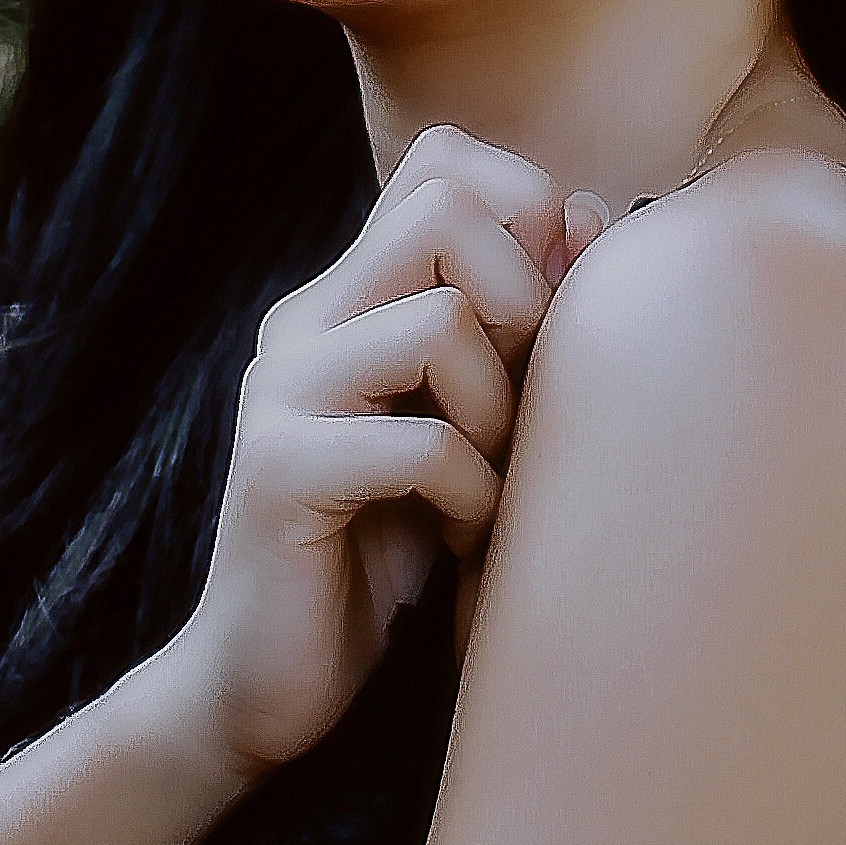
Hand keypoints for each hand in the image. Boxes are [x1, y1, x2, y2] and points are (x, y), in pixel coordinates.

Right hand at [168, 128, 610, 783]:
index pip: (442, 161)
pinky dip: (470, 494)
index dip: (523, 214)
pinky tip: (457, 536)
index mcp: (349, 294)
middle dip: (524, 304)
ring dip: (498, 410)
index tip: (541, 324)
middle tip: (517, 408)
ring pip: (438, 320)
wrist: (259, 683)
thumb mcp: (467, 422)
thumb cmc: (384, 550)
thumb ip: (509, 326)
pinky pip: (419, 443)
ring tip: (485, 479)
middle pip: (446, 211)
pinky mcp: (278, 472)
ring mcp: (282, 390)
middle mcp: (306, 319)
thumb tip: (585, 215)